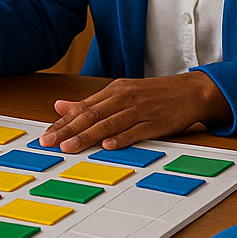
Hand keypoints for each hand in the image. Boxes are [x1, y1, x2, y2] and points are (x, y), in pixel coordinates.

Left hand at [40, 73, 231, 152]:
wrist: (190, 91)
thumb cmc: (154, 94)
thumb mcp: (121, 93)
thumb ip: (90, 102)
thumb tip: (59, 106)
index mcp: (114, 91)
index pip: (82, 107)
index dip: (62, 122)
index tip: (46, 134)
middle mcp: (124, 98)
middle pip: (91, 114)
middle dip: (68, 130)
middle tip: (49, 142)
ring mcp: (140, 110)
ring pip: (109, 123)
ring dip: (88, 136)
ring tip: (70, 147)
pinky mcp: (156, 123)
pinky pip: (136, 131)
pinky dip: (121, 138)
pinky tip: (108, 145)